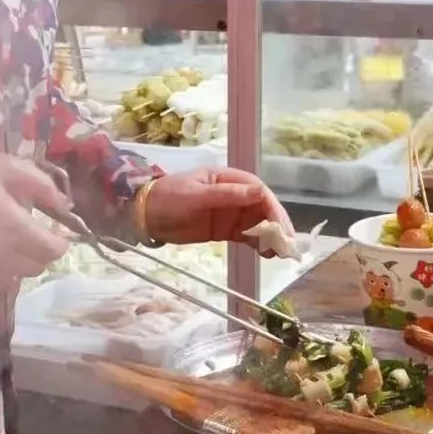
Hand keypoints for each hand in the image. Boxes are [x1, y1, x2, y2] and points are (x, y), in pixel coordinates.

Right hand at [0, 155, 70, 291]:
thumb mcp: (5, 167)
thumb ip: (41, 185)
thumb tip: (65, 205)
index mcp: (17, 231)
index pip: (54, 250)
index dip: (60, 241)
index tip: (56, 230)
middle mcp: (4, 259)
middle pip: (38, 266)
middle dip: (41, 251)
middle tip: (32, 233)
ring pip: (18, 277)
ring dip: (21, 262)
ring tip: (10, 242)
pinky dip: (0, 272)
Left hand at [143, 167, 291, 246]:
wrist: (144, 215)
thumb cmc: (168, 198)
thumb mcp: (196, 195)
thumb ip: (227, 195)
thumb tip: (260, 193)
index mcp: (227, 179)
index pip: (257, 190)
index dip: (271, 206)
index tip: (280, 225)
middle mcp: (233, 194)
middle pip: (262, 207)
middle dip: (277, 224)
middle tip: (288, 244)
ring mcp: (229, 213)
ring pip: (257, 223)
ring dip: (271, 236)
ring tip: (281, 253)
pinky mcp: (224, 230)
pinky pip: (246, 236)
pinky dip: (258, 244)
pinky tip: (267, 254)